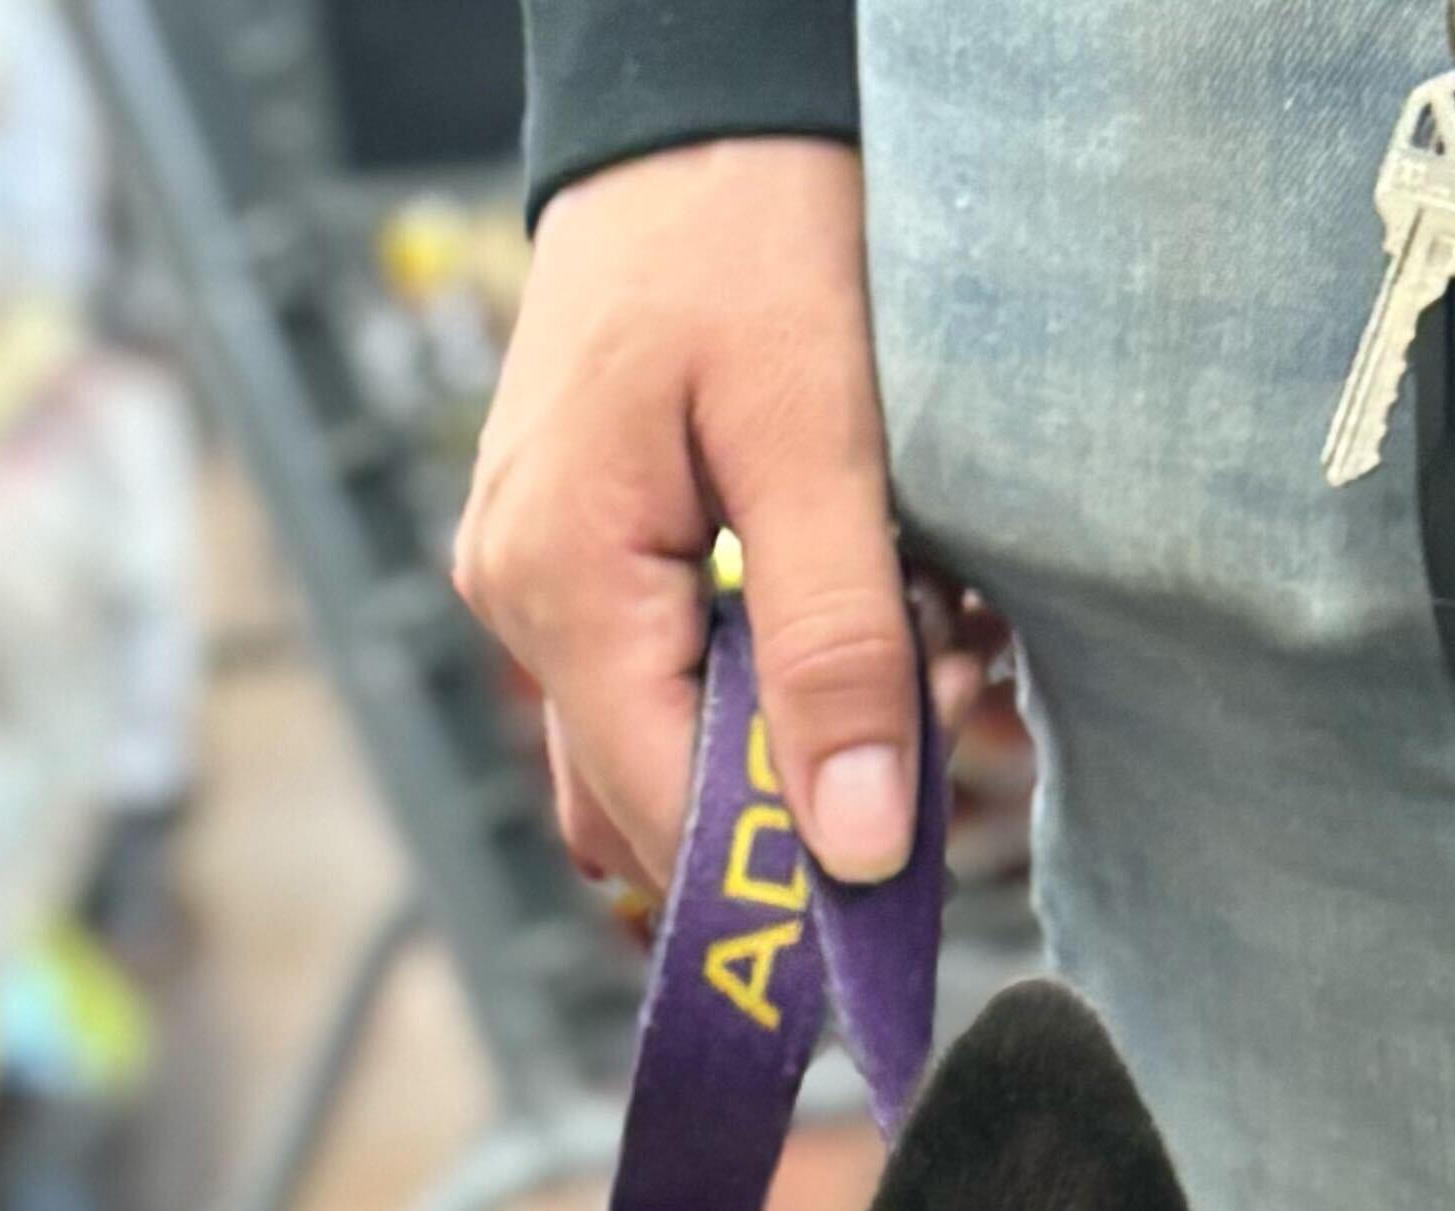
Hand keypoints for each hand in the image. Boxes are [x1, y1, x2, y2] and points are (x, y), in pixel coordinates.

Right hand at [454, 140, 962, 907]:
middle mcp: (516, 596)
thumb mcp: (819, 432)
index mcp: (557, 580)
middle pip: (647, 806)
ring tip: (910, 650)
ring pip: (657, 748)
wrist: (694, 91)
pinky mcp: (575, 547)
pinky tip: (853, 614)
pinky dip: (763, 678)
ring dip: (787, 743)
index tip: (911, 874)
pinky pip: (659, 674)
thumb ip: (833, 647)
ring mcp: (534, 574)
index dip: (781, 874)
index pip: (662, 813)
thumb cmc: (748, 220)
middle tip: (938, 717)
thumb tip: (849, 847)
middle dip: (795, 800)